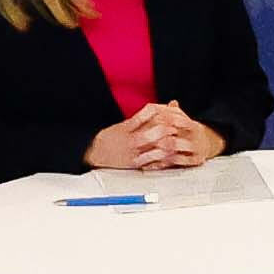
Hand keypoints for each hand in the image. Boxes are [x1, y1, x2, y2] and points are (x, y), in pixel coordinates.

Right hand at [91, 103, 222, 177]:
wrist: (94, 153)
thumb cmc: (110, 138)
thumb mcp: (122, 125)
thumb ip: (139, 119)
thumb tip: (157, 110)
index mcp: (128, 127)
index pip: (147, 114)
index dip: (161, 112)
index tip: (170, 110)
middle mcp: (132, 139)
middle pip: (154, 131)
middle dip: (168, 129)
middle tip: (178, 126)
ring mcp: (134, 153)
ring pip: (156, 149)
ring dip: (170, 145)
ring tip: (179, 143)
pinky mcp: (136, 164)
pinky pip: (152, 162)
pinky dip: (163, 159)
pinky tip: (171, 157)